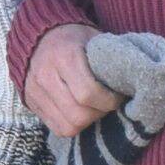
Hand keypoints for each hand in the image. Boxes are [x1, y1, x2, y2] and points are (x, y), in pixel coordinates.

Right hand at [21, 23, 123, 137]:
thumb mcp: (94, 40)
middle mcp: (46, 76)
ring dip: (87, 122)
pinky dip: (73, 125)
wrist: (39, 36)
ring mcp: (35, 92)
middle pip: (77, 114)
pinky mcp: (31, 104)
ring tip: (94, 109)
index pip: (88, 93)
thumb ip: (109, 61)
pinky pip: (57, 128)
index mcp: (64, 56)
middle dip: (99, 114)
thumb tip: (133, 84)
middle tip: (108, 104)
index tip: (118, 96)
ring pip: (67, 126)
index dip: (109, 101)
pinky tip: (81, 113)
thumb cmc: (75, 39)